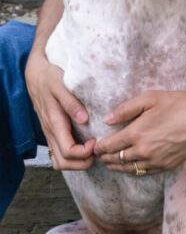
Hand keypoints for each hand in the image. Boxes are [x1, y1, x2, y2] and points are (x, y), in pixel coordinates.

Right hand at [24, 52, 93, 170]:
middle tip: (99, 149)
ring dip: (77, 162)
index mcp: (54, 123)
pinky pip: (59, 152)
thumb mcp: (61, 85)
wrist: (36, 73)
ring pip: (60, 160)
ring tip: (94, 149)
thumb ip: (71, 102)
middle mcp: (51, 132)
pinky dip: (72, 156)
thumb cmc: (51, 78)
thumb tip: (84, 119)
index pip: (68, 152)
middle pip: (64, 162)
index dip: (85, 153)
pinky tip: (87, 145)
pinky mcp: (52, 131)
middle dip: (83, 163)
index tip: (98, 141)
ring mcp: (50, 133)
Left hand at [94, 90, 185, 174]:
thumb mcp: (151, 98)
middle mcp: (143, 151)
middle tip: (99, 155)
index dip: (98, 147)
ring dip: (116, 166)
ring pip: (127, 169)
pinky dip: (132, 170)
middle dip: (104, 157)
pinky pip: (143, 172)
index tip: (95, 145)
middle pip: (115, 160)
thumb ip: (126, 109)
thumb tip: (107, 119)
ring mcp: (155, 161)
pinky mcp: (166, 165)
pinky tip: (130, 166)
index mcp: (136, 133)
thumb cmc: (179, 104)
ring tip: (110, 162)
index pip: (108, 146)